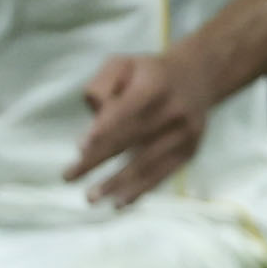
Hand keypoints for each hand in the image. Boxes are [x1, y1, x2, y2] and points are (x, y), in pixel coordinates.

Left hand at [71, 47, 215, 208]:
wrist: (198, 77)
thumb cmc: (145, 73)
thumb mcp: (121, 64)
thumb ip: (101, 85)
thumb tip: (93, 122)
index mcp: (155, 86)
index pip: (126, 111)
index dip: (104, 130)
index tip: (80, 148)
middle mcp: (174, 111)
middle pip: (131, 139)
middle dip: (98, 159)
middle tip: (68, 176)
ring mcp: (185, 133)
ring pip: (147, 162)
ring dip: (117, 182)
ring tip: (90, 198)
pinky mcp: (190, 150)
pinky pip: (163, 174)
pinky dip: (140, 189)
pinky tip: (119, 203)